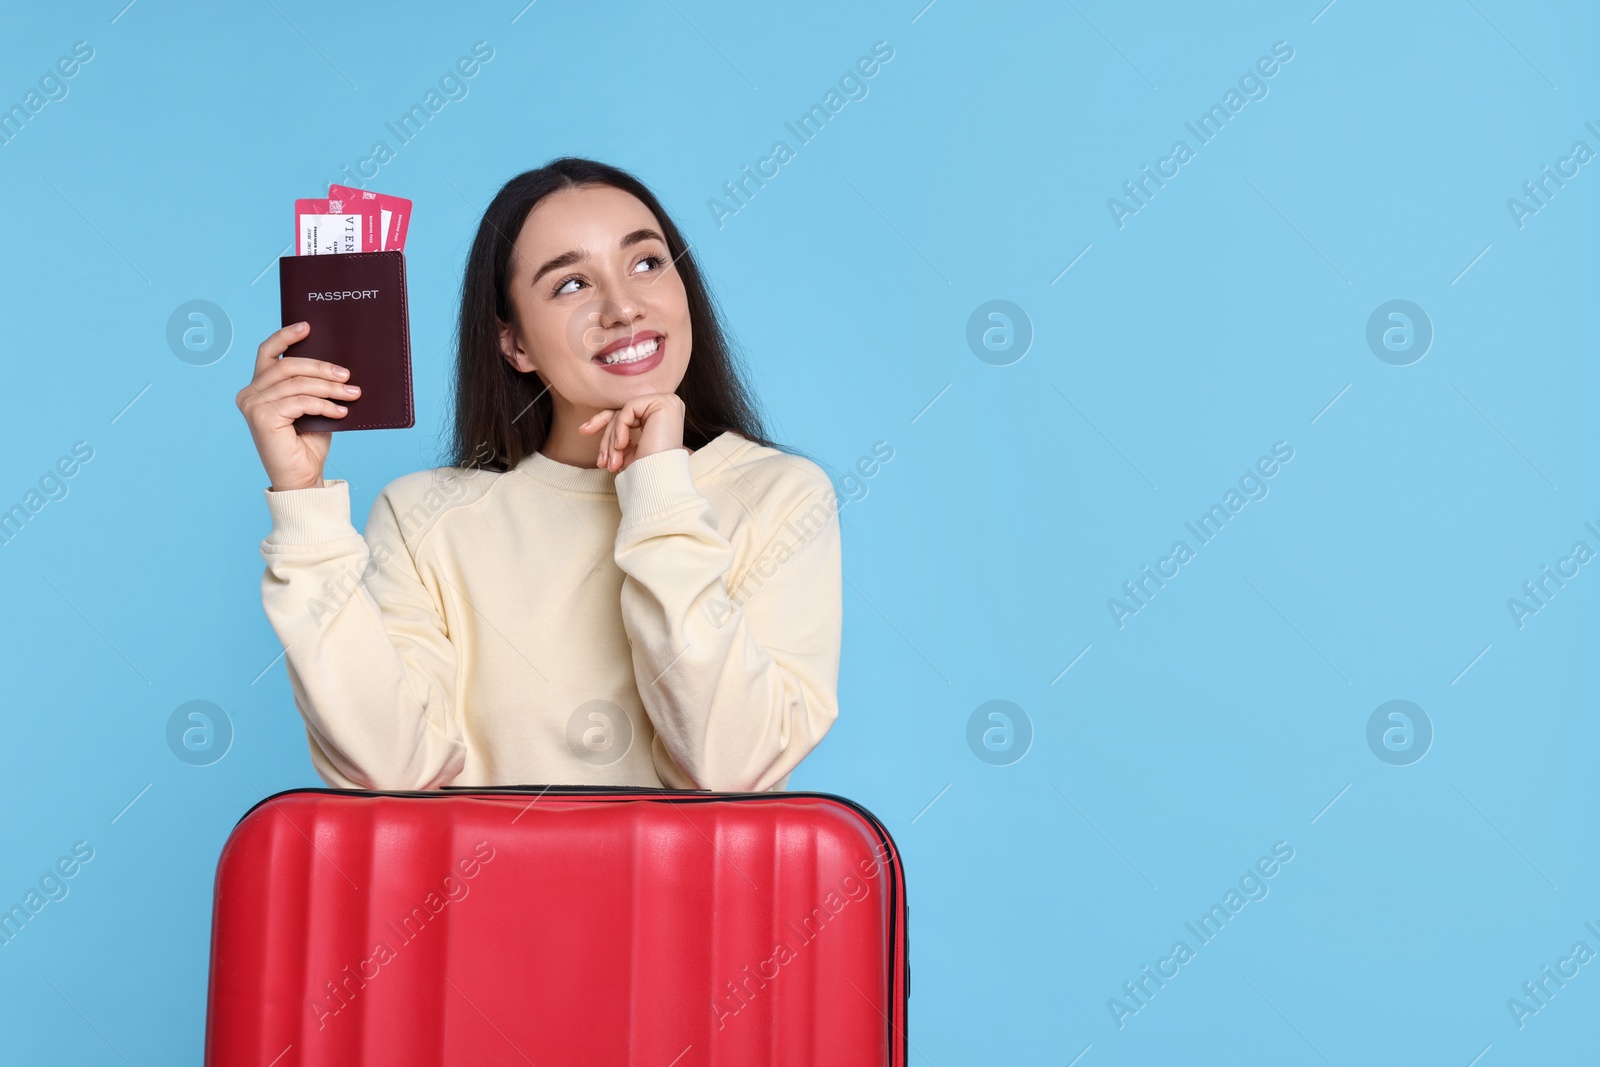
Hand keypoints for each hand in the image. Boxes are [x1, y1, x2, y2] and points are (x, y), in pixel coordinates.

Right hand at [236, 321, 357, 490]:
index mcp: (258, 388)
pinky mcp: (262, 417)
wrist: (302, 477)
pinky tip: (340, 411)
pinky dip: (324, 405)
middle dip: (321, 367)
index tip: (307, 327)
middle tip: (346, 374)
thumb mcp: (311, 407)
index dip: (286, 336)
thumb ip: (311, 386)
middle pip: (287, 366)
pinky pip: (301, 401)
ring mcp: (252, 405)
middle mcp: (249, 394)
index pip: (268, 353)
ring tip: (351, 393)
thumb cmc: (307, 443)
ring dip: (329, 388)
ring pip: (298, 384)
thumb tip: (336, 365)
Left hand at [579, 392, 685, 472]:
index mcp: (659, 416)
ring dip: (612, 439)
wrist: (660, 481)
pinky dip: (620, 428)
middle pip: (622, 413)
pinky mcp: (662, 402)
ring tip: (612, 462)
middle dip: (605, 436)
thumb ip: (615, 434)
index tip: (583, 430)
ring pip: (623, 413)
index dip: (602, 420)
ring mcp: (665, 402)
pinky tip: (621, 446)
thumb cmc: (647, 470)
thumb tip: (587, 426)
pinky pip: (628, 409)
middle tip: (600, 461)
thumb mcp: (626, 449)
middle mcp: (664, 406)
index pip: (625, 412)